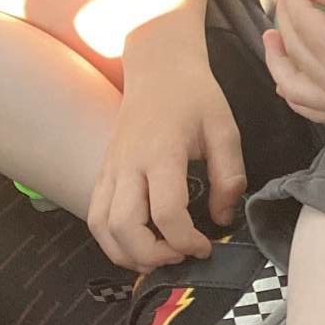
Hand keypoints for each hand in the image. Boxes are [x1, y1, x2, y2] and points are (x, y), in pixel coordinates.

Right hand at [88, 55, 246, 271]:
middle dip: (152, 255)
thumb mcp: (224, 129)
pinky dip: (111, 240)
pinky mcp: (103, 171)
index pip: (166, 211)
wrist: (158, 67)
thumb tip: (222, 218)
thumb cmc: (194, 96)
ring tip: (157, 257)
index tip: (205, 246)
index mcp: (162, 151)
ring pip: (101, 227)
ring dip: (126, 254)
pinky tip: (136, 243)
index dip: (186, 240)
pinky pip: (95, 215)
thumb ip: (229, 176)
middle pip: (124, 227)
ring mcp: (111, 168)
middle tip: (180, 256)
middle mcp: (129, 163)